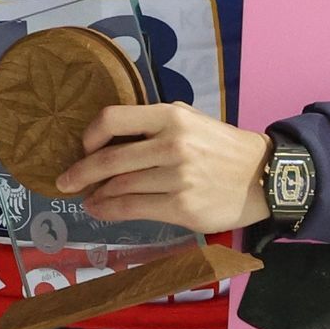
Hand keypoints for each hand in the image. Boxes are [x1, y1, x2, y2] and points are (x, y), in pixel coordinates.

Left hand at [56, 103, 270, 233]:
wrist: (265, 177)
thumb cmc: (221, 147)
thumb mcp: (191, 120)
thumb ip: (153, 124)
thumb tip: (109, 138)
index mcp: (171, 117)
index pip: (113, 119)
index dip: (90, 135)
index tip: (83, 147)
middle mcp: (173, 145)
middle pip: (110, 159)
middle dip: (80, 173)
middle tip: (64, 182)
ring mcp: (178, 178)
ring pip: (120, 187)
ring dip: (95, 195)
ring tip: (86, 198)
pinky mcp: (183, 207)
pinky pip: (134, 209)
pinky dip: (110, 211)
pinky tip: (100, 210)